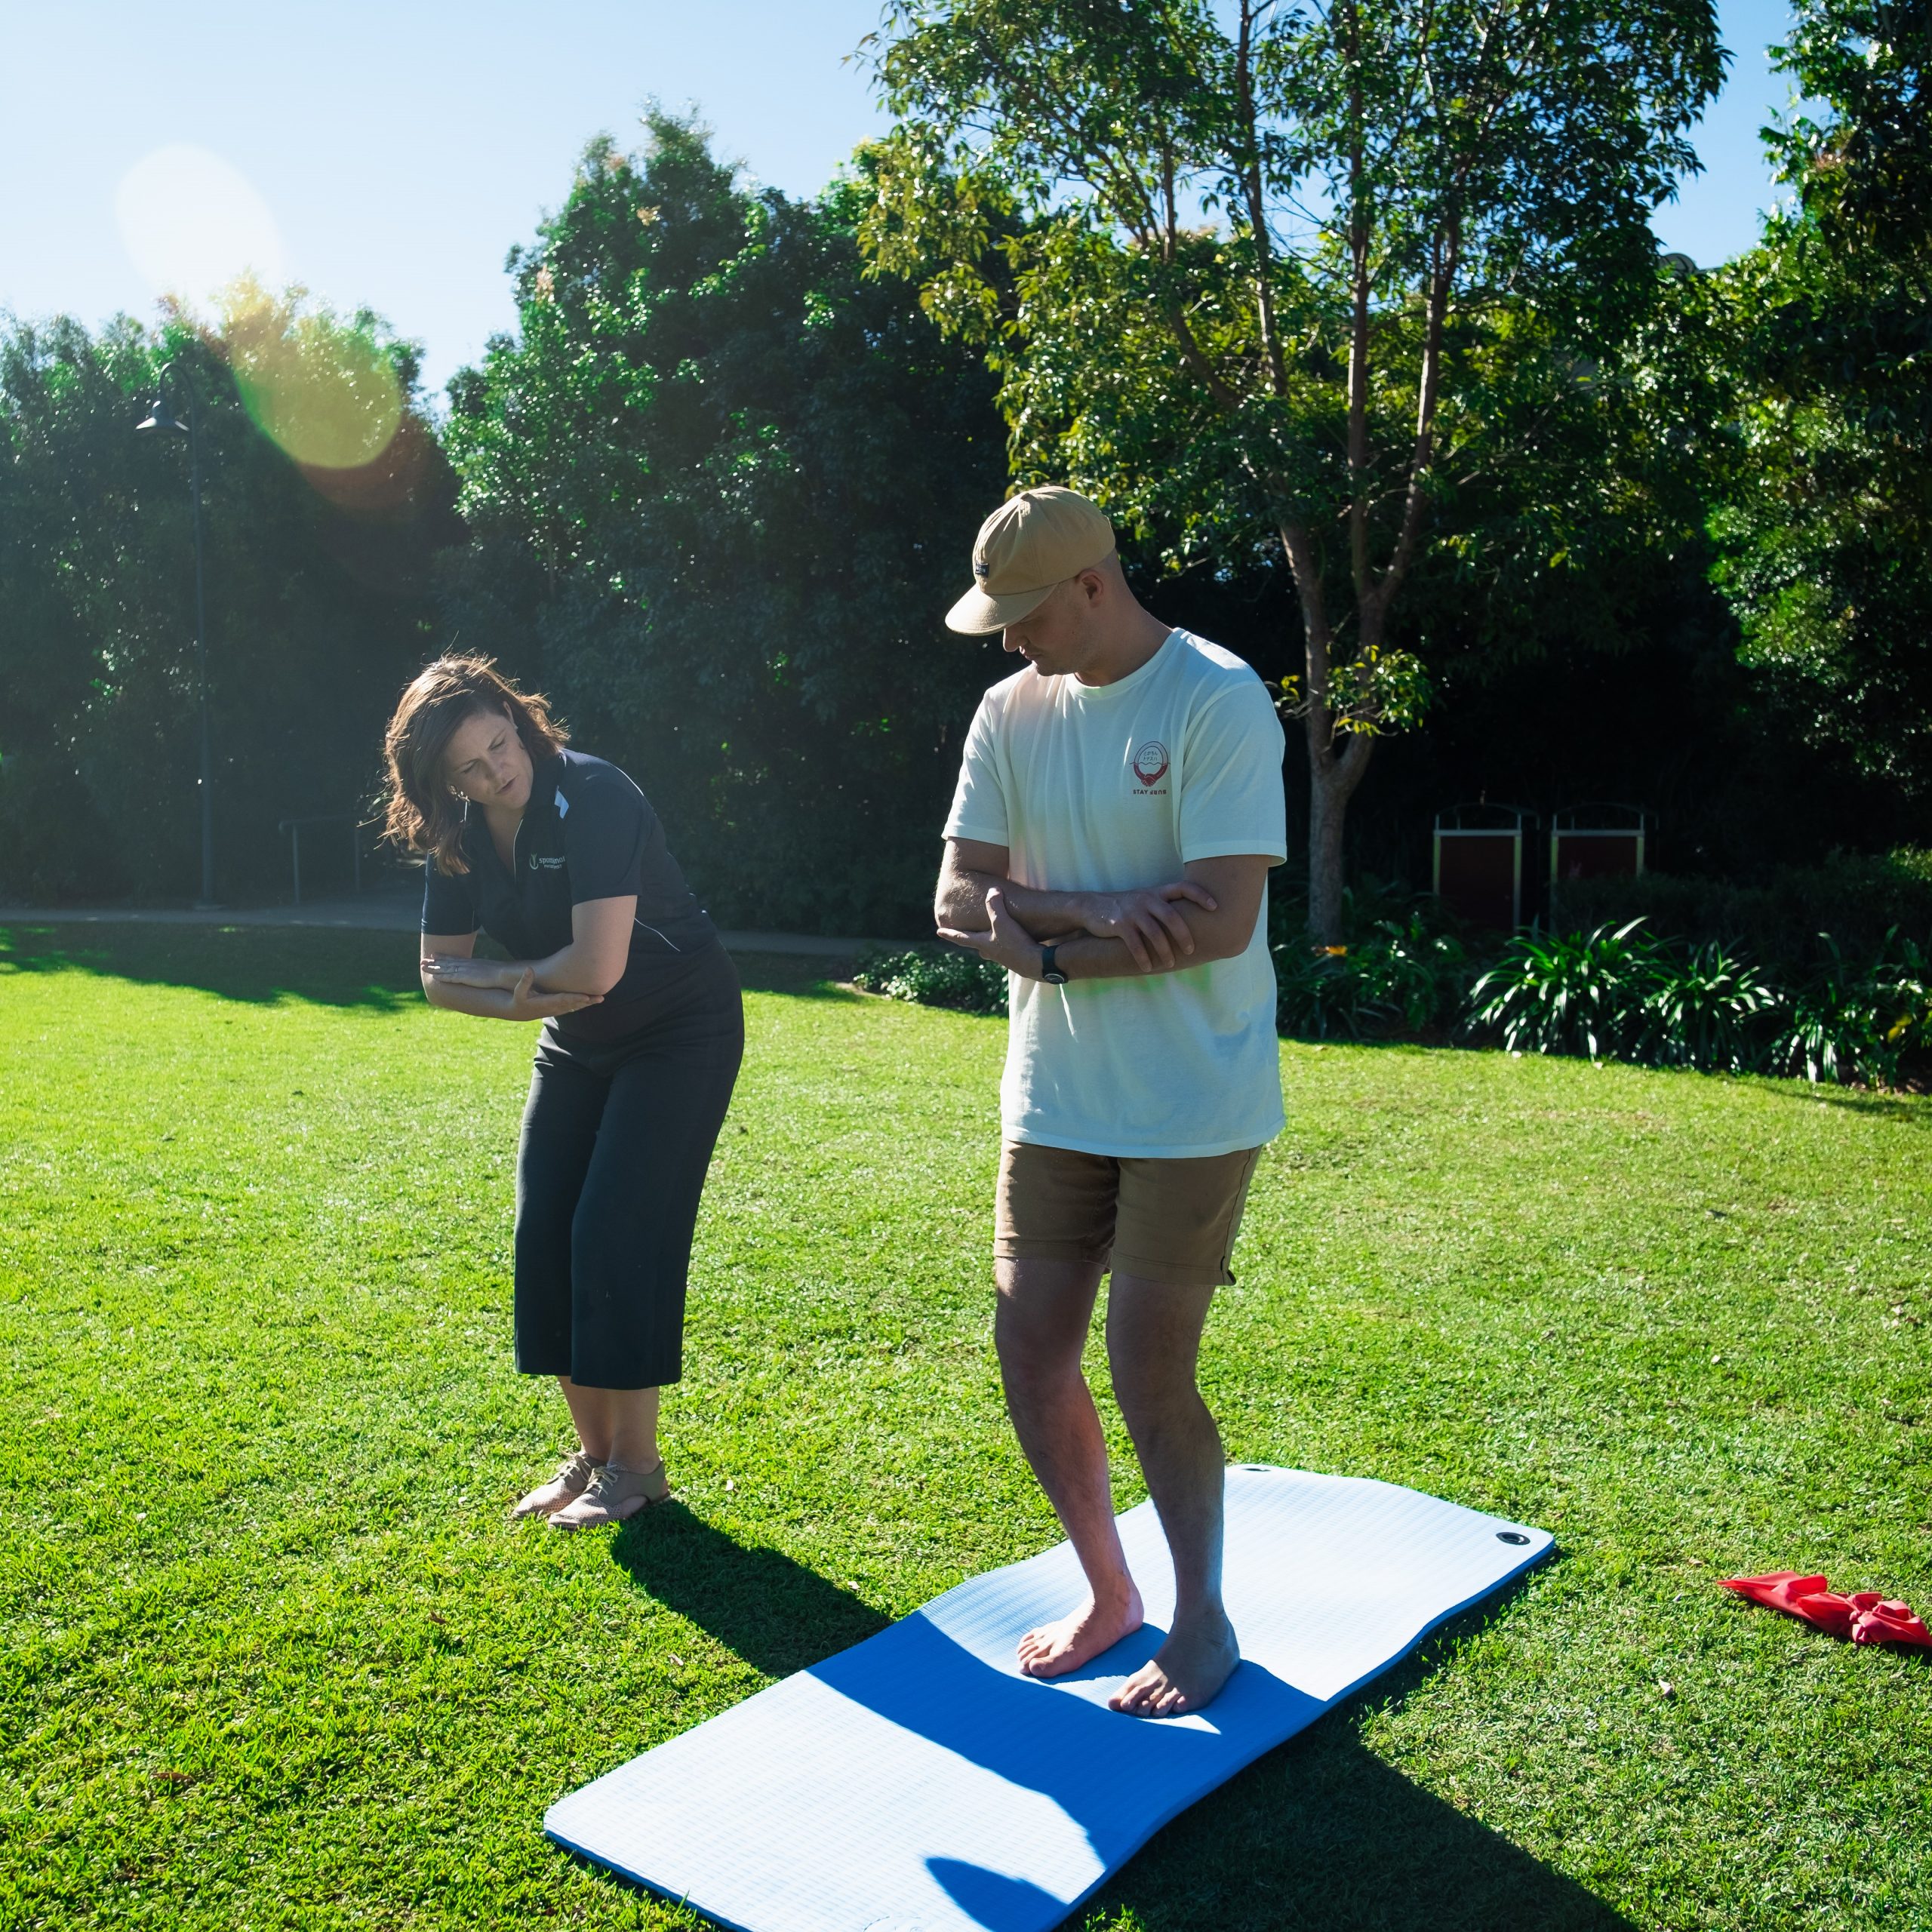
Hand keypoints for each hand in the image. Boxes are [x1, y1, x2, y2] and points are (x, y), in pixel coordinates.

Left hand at [422, 953, 519, 989]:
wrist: (505, 974)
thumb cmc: (501, 974)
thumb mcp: (490, 970)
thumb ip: (484, 971)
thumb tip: (485, 974)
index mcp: (472, 964)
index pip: (455, 959)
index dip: (444, 957)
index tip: (435, 955)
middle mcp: (466, 965)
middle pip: (447, 962)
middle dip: (434, 962)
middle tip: (423, 961)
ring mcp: (465, 971)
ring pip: (445, 969)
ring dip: (433, 968)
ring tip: (422, 966)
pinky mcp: (465, 977)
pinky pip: (450, 977)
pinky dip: (441, 976)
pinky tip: (434, 977)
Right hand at [507, 967, 601, 1019]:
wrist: (519, 1012)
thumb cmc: (519, 999)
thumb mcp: (518, 991)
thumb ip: (525, 981)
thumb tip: (529, 969)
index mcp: (545, 1003)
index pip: (563, 1000)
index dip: (574, 998)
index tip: (586, 997)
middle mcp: (553, 1008)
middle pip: (573, 1005)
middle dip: (587, 1002)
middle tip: (600, 998)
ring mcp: (556, 1009)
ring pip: (575, 1007)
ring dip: (588, 1003)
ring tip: (600, 999)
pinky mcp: (558, 1009)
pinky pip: (573, 1007)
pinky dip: (582, 1004)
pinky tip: (592, 1000)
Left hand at [936, 886, 1042, 976]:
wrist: (1035, 963)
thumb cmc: (1015, 943)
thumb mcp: (1002, 921)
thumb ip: (995, 906)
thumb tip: (992, 891)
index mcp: (982, 944)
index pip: (961, 937)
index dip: (949, 933)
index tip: (938, 932)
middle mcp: (990, 952)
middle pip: (977, 944)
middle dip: (972, 938)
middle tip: (965, 934)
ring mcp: (1003, 957)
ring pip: (992, 947)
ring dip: (990, 940)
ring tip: (991, 935)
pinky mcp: (1016, 958)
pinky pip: (1007, 948)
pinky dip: (1006, 942)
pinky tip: (1013, 939)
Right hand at [1076, 880, 1216, 970]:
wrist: (1093, 907)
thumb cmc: (1127, 907)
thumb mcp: (1145, 901)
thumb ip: (1164, 907)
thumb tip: (1191, 923)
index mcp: (1157, 893)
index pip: (1183, 887)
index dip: (1200, 895)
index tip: (1215, 907)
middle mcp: (1147, 900)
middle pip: (1172, 916)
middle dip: (1184, 935)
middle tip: (1192, 950)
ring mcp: (1133, 912)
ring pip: (1155, 933)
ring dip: (1165, 951)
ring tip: (1171, 964)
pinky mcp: (1119, 924)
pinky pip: (1135, 944)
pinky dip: (1143, 957)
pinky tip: (1148, 968)